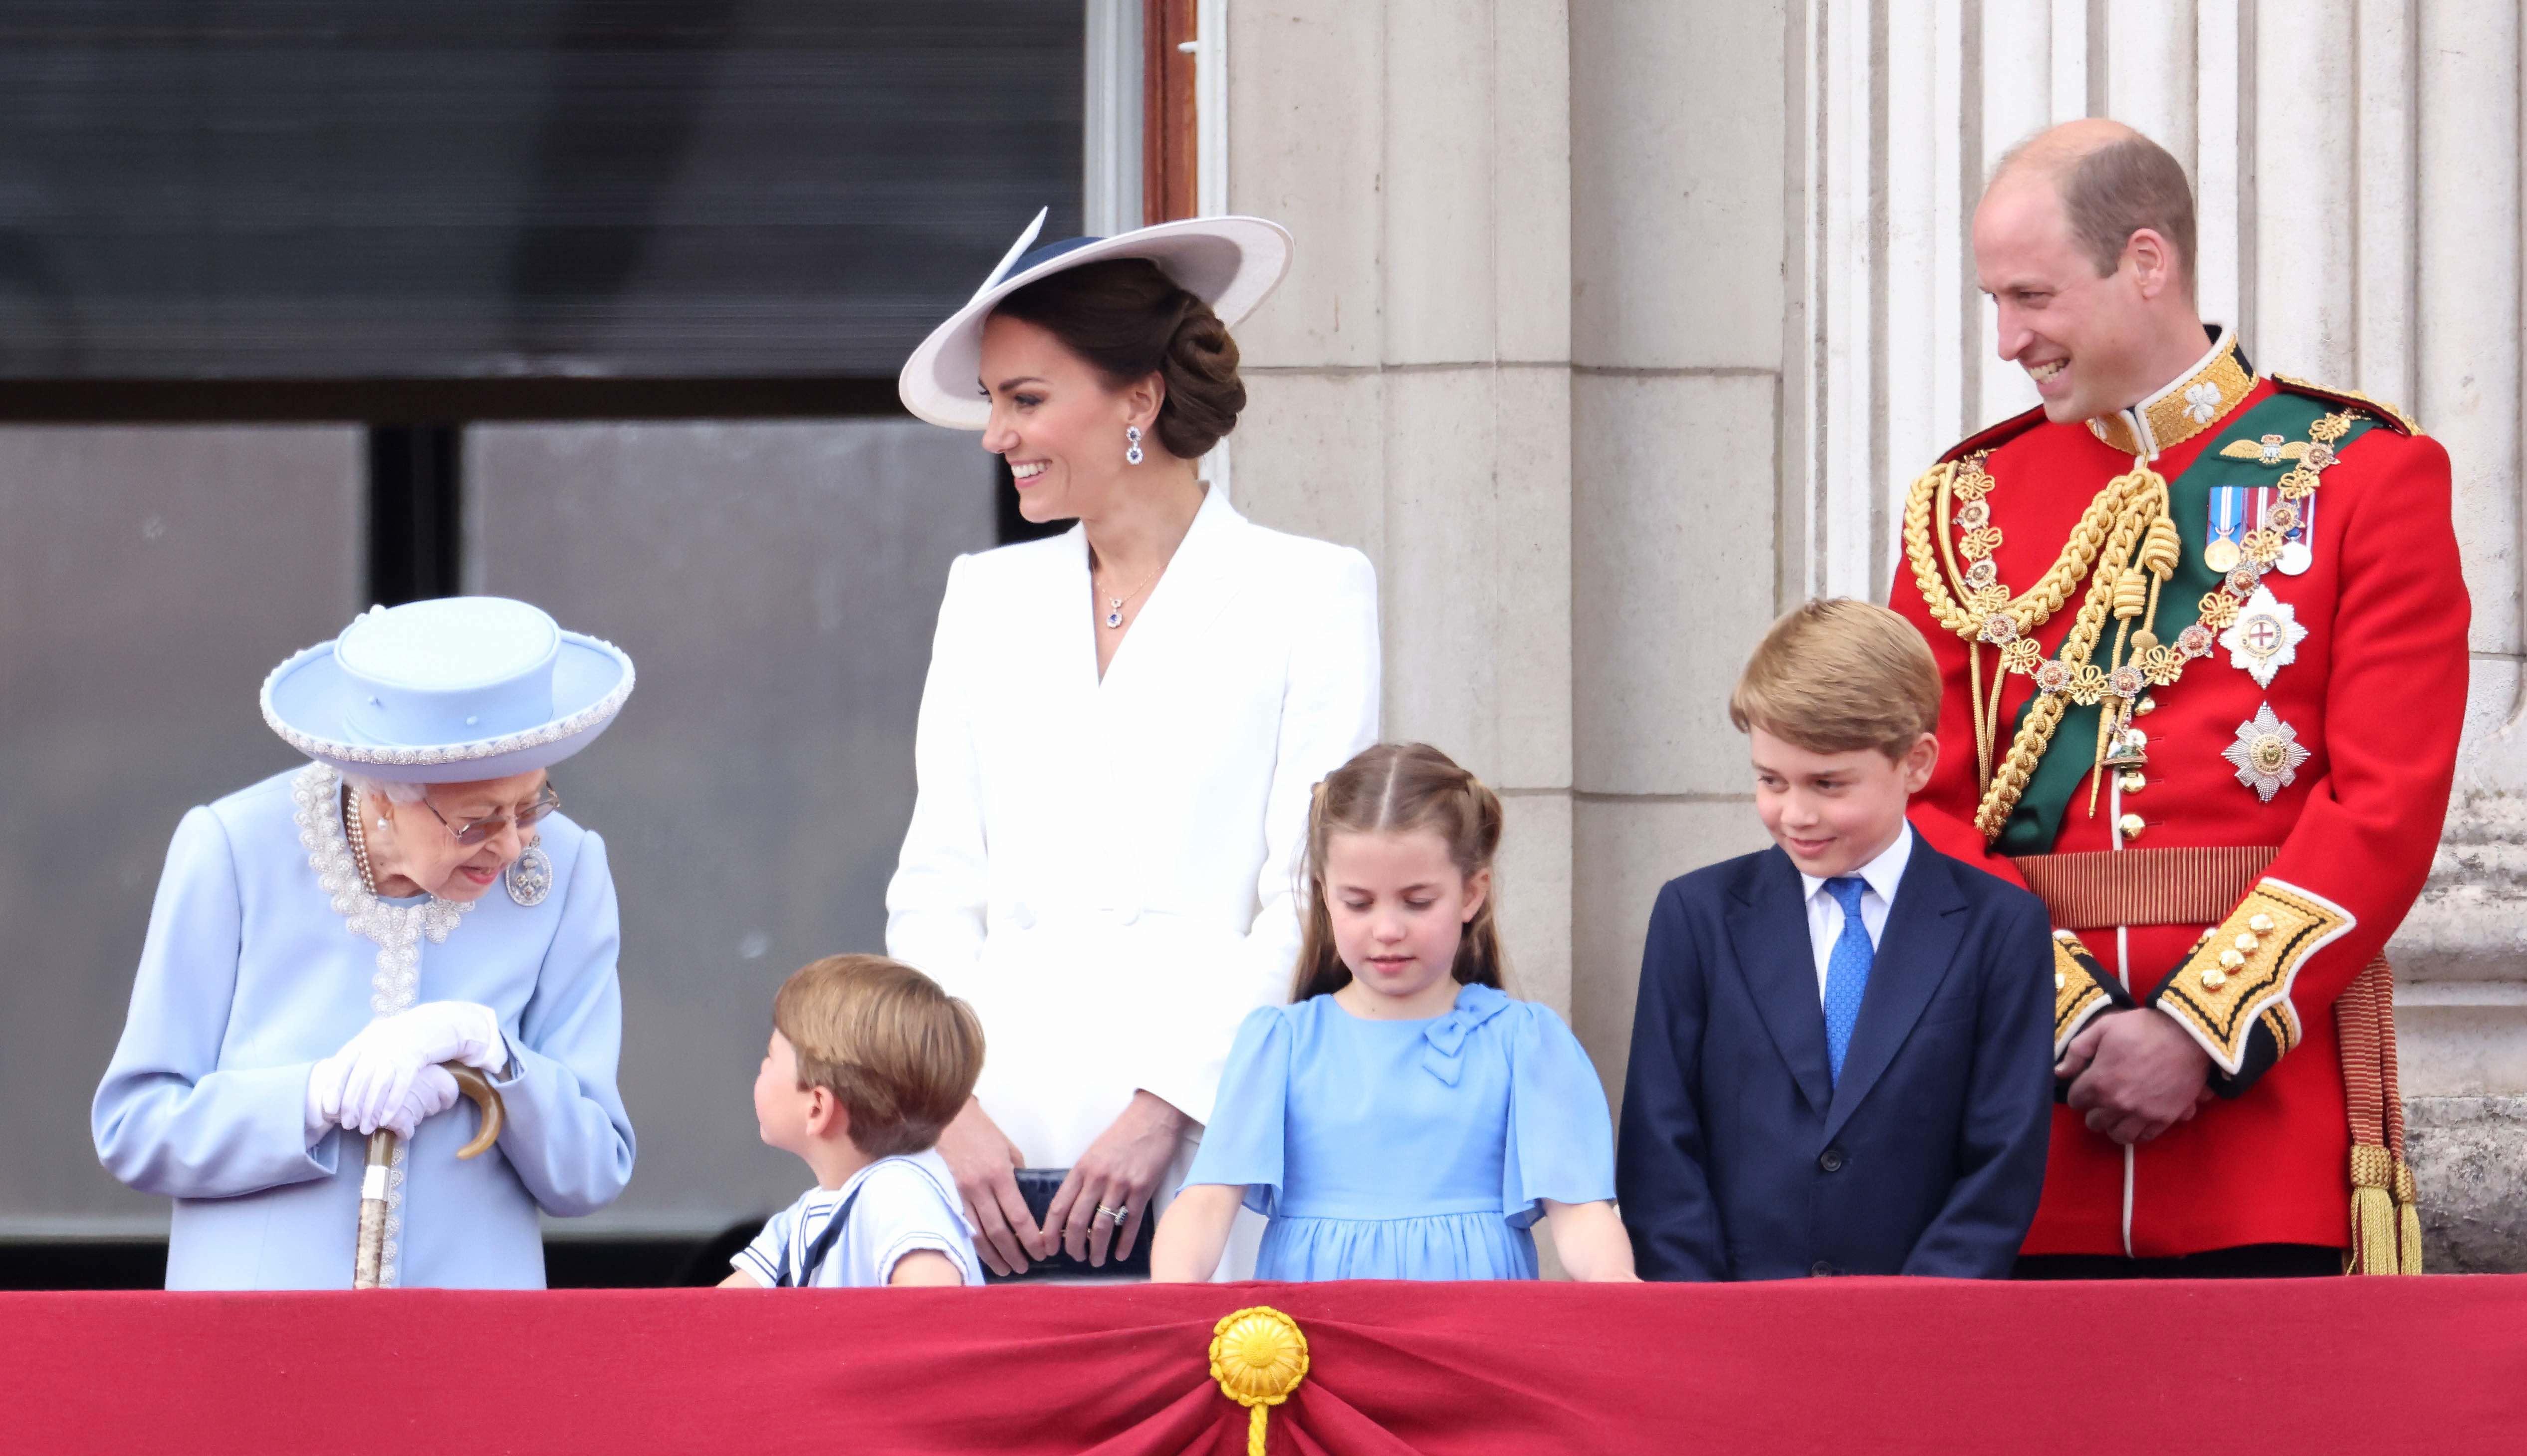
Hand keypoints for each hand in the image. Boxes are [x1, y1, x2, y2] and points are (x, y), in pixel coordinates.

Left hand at [335, 1002, 502, 1134]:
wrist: (436, 1022)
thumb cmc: (403, 1037)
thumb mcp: (378, 1039)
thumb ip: (360, 1056)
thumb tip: (338, 1083)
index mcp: (365, 1039)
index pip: (342, 1065)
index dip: (334, 1088)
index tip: (329, 1109)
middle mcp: (377, 1044)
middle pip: (359, 1079)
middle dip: (351, 1105)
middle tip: (348, 1125)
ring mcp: (397, 1051)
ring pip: (378, 1085)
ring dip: (370, 1110)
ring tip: (366, 1128)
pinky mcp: (415, 1059)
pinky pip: (400, 1086)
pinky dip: (391, 1104)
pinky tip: (386, 1120)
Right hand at [934, 1099, 1043, 1275]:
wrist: (949, 1119)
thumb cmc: (983, 1131)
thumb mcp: (1009, 1149)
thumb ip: (1017, 1175)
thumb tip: (1025, 1199)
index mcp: (999, 1174)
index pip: (1018, 1215)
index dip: (1030, 1238)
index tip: (1042, 1251)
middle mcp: (980, 1188)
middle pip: (998, 1231)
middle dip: (1014, 1253)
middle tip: (1026, 1267)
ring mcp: (962, 1194)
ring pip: (978, 1234)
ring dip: (994, 1256)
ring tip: (1006, 1269)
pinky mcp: (950, 1196)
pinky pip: (965, 1226)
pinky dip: (976, 1244)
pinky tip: (985, 1255)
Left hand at [1045, 1091, 1189, 1266]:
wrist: (1153, 1117)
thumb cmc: (1122, 1135)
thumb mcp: (1093, 1153)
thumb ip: (1082, 1179)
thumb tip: (1072, 1209)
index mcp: (1081, 1169)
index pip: (1058, 1207)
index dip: (1050, 1232)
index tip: (1048, 1247)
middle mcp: (1097, 1178)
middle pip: (1077, 1221)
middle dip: (1073, 1246)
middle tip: (1075, 1258)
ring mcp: (1121, 1184)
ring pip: (1103, 1226)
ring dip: (1097, 1249)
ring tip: (1096, 1260)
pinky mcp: (1143, 1189)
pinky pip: (1130, 1223)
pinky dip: (1124, 1243)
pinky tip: (1119, 1255)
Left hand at [2061, 1008, 2212, 1144]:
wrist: (2188, 1034)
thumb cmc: (2143, 1027)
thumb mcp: (2103, 1027)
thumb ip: (2077, 1051)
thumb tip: (2059, 1072)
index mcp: (2099, 1081)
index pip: (2076, 1100)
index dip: (2079, 1091)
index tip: (2086, 1084)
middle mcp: (2118, 1103)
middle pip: (2094, 1121)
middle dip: (2093, 1109)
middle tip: (2100, 1099)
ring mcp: (2143, 1114)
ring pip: (2117, 1135)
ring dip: (2113, 1125)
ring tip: (2116, 1113)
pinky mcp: (2165, 1118)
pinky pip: (2144, 1138)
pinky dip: (2137, 1132)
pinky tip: (2136, 1120)